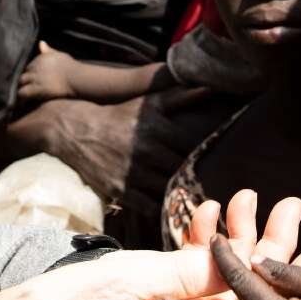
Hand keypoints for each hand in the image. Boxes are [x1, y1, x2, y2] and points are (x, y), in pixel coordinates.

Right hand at [0, 191, 268, 299]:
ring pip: (214, 282)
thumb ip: (189, 276)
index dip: (287, 276)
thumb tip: (242, 265)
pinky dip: (197, 250)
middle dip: (272, 252)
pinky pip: (184, 282)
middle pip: (242, 292)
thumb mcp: (137, 284)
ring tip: (251, 201)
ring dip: (235, 240)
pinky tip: (204, 218)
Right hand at [6, 86, 218, 213]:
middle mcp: (147, 152)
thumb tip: (211, 86)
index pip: (193, 149)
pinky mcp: (122, 191)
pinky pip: (150, 207)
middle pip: (183, 173)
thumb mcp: (149, 103)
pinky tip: (175, 213)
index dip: (209, 159)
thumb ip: (182, 96)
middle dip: (198, 180)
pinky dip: (163, 211)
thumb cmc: (120, 115)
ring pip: (169, 192)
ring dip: (183, 198)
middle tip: (219, 192)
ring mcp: (134, 173)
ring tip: (202, 206)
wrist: (76, 130)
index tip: (224, 166)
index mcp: (157, 129)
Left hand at [16, 42, 84, 104]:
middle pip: (24, 74)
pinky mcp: (37, 88)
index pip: (30, 66)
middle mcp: (36, 66)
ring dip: (22, 89)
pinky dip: (21, 98)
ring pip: (21, 82)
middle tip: (28, 91)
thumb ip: (49, 51)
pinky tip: (23, 104)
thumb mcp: (59, 56)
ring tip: (23, 98)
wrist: (77, 78)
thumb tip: (41, 43)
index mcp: (41, 58)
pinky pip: (22, 93)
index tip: (34, 82)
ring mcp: (36, 77)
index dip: (32, 75)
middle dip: (26, 82)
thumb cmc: (72, 68)